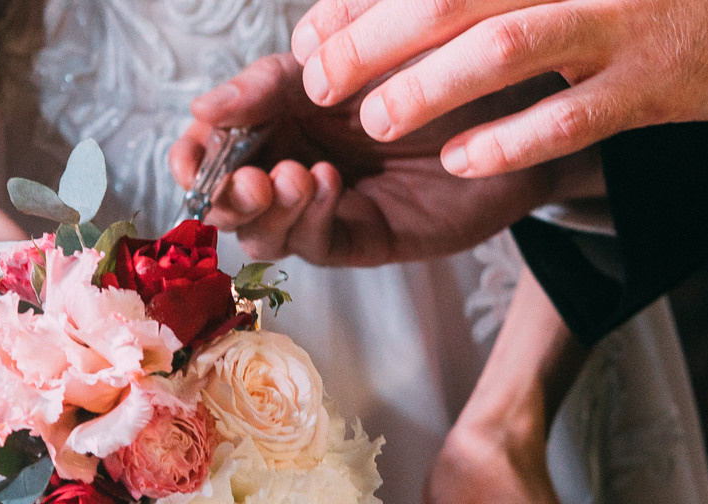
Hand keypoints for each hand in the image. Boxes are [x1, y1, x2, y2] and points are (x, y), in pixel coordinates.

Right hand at [166, 54, 576, 265]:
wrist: (516, 102)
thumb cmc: (435, 64)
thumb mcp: (345, 58)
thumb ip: (273, 83)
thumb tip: (205, 106)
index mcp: (282, 109)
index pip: (218, 137)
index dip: (197, 149)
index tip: (191, 152)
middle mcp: (293, 157)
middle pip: (230, 193)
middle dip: (223, 191)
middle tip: (242, 181)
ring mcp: (324, 203)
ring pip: (264, 229)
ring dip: (262, 209)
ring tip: (285, 179)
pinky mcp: (359, 238)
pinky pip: (314, 242)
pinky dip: (308, 218)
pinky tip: (322, 185)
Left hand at [289, 0, 707, 178]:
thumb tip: (412, 7)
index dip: (366, 2)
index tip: (318, 36)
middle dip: (374, 41)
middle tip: (321, 81)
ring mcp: (618, 25)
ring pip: (503, 48)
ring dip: (429, 85)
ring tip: (378, 120)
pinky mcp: (654, 84)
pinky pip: (569, 116)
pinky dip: (510, 140)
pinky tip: (463, 162)